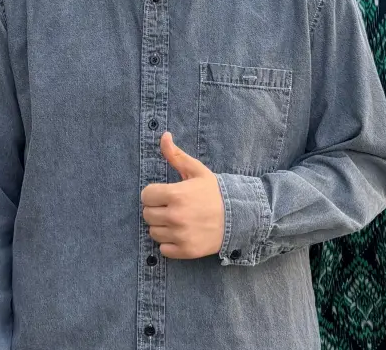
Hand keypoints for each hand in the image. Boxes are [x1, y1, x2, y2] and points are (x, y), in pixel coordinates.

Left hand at [140, 133, 224, 259]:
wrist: (239, 217)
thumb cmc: (215, 192)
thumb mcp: (197, 171)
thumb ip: (176, 155)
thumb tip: (164, 135)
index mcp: (176, 194)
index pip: (146, 196)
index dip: (154, 194)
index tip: (165, 195)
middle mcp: (176, 216)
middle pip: (147, 215)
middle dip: (157, 210)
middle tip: (172, 208)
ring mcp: (180, 235)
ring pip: (153, 233)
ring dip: (162, 227)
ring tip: (177, 221)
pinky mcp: (186, 251)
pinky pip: (163, 249)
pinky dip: (169, 243)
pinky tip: (181, 234)